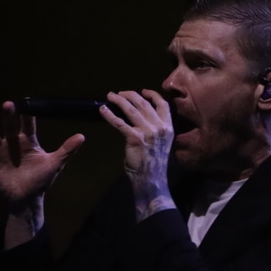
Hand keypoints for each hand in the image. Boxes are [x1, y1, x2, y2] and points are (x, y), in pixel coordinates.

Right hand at [0, 101, 84, 208]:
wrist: (27, 200)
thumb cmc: (40, 180)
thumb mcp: (54, 164)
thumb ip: (66, 150)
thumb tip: (82, 136)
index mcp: (27, 142)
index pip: (27, 126)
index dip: (26, 116)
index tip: (25, 104)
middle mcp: (12, 145)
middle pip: (9, 128)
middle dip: (8, 117)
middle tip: (8, 104)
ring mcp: (0, 154)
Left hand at [100, 90, 176, 220]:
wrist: (151, 179)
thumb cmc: (154, 164)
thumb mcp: (161, 144)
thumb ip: (155, 130)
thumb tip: (142, 119)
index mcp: (168, 127)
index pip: (163, 104)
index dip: (153, 95)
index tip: (143, 91)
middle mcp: (160, 127)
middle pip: (144, 103)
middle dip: (130, 95)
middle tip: (119, 93)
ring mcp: (148, 131)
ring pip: (131, 109)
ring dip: (119, 100)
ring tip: (110, 96)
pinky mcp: (135, 138)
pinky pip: (119, 122)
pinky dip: (109, 115)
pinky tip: (103, 110)